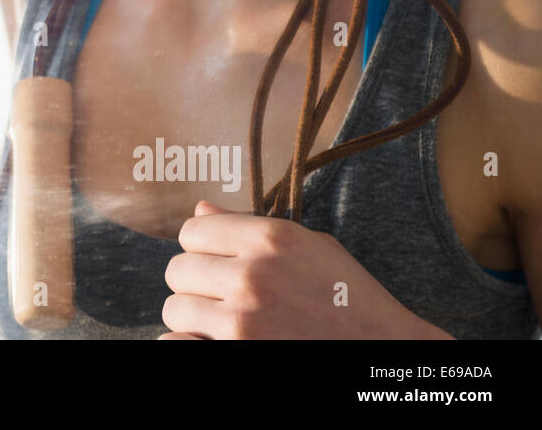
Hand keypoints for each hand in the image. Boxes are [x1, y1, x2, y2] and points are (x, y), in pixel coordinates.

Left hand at [158, 201, 452, 338]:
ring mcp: (242, 320)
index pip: (192, 231)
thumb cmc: (351, 299)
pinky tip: (212, 340)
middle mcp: (251, 275)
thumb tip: (199, 210)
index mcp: (271, 239)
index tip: (216, 260)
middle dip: (197, 283)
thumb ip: (251, 227)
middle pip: (178, 271)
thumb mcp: (312, 248)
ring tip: (226, 322)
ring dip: (195, 317)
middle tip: (223, 296)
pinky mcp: (238, 352)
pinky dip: (188, 343)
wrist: (386, 351)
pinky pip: (177, 344)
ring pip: (175, 310)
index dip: (201, 247)